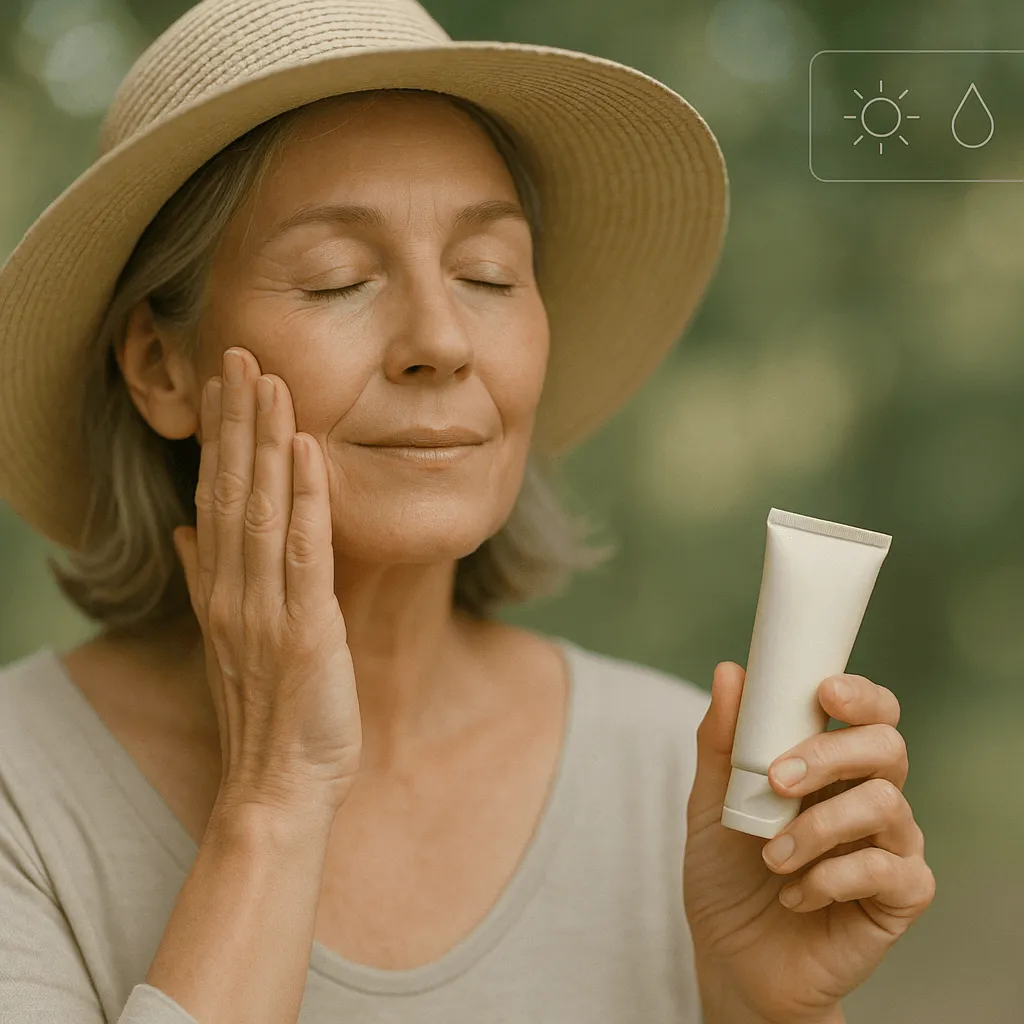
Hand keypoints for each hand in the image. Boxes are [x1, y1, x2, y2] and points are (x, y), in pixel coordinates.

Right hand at [172, 346, 362, 820]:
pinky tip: (307, 452)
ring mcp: (263, 610)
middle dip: (237, 420)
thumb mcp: (232, 640)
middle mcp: (232, 591)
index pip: (214, 496)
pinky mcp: (303, 631)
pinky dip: (306, 500)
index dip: (220, 436)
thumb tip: (185, 532)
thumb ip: (206, 582)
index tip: (225, 381)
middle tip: (240, 354)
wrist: (278, 786)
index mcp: (220, 590)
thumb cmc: (265, 712)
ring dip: (265, 443)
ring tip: (269, 382)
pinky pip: (303, 554)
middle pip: (230, 489)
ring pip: (261, 510)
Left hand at [682, 663, 935, 1023]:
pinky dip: (832, 878)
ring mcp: (891, 846)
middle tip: (777, 781)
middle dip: (829, 755)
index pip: (871, 714)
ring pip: (885, 805)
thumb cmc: (727, 872)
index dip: (861, 696)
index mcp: (832, 766)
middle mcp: (870, 797)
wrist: (732, 956)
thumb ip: (722, 740)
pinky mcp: (899, 897)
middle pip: (887, 747)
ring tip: (772, 856)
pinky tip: (794, 894)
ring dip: (818, 826)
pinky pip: (887, 869)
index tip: (824, 692)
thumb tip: (729, 672)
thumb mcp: (712, 800)